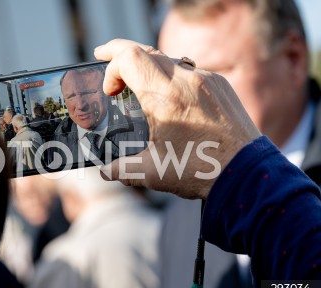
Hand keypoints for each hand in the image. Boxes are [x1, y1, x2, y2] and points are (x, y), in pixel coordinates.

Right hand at [94, 39, 259, 198]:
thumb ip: (122, 169)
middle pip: (145, 50)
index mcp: (165, 99)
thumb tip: (106, 171)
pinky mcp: (220, 85)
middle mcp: (186, 81)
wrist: (247, 174)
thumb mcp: (152, 173)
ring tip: (137, 81)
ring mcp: (206, 79)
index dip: (111, 68)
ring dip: (147, 65)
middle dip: (120, 53)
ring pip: (168, 58)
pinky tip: (169, 94)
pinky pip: (189, 69)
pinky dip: (171, 75)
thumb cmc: (200, 171)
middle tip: (104, 57)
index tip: (110, 91)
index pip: (129, 58)